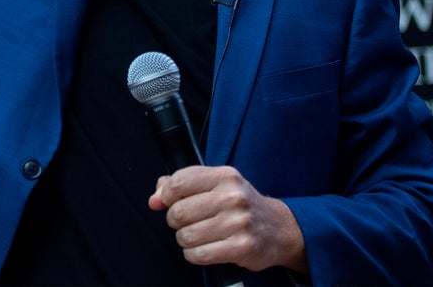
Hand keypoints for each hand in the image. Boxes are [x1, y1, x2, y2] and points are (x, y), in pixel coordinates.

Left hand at [149, 165, 306, 273]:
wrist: (278, 228)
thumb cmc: (239, 205)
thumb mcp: (214, 185)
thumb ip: (180, 185)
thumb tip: (154, 200)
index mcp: (224, 176)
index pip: (178, 182)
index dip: (166, 195)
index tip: (168, 202)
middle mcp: (232, 197)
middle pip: (179, 212)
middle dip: (175, 221)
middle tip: (187, 222)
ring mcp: (239, 223)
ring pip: (186, 236)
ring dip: (185, 239)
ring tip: (198, 236)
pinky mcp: (242, 247)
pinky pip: (199, 254)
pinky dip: (194, 255)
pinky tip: (203, 248)